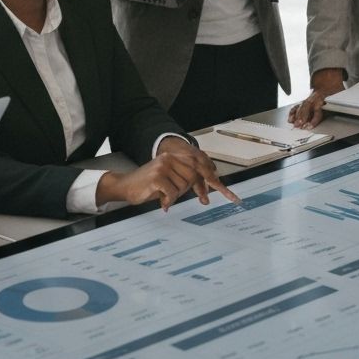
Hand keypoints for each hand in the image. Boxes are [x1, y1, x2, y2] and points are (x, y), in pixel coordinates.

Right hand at [97, 142, 239, 210]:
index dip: (214, 181)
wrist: (125, 186)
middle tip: (172, 195)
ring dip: (174, 196)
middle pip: (193, 177)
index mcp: (173, 156)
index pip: (198, 166)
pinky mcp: (157, 178)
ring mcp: (163, 167)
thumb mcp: (167, 178)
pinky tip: (161, 202)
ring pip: (183, 186)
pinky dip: (168, 200)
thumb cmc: (147, 185)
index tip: (233, 198)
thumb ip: (183, 177)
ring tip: (163, 196)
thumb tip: (204, 187)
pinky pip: (173, 193)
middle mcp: (169, 158)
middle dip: (186, 190)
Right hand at [288, 68, 345, 128]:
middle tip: (299, 125)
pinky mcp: (305, 100)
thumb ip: (337, 106)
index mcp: (324, 98)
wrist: (329, 83)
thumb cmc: (334, 92)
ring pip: (302, 106)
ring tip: (294, 123)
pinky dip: (293, 111)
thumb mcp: (339, 98)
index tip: (310, 125)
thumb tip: (343, 112)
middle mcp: (315, 98)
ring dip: (297, 115)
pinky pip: (298, 105)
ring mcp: (309, 99)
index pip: (318, 110)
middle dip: (302, 117)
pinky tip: (291, 118)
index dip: (314, 118)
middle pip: (307, 108)